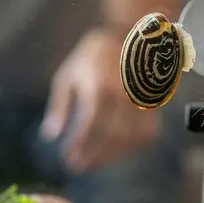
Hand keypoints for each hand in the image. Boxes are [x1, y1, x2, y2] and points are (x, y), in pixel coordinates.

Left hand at [39, 29, 159, 172]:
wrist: (128, 36)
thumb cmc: (92, 58)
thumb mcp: (68, 76)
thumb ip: (59, 108)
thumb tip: (50, 136)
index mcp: (100, 87)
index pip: (90, 126)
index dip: (80, 146)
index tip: (67, 159)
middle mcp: (124, 96)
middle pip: (112, 137)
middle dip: (94, 156)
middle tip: (79, 166)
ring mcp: (142, 101)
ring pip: (131, 139)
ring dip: (112, 155)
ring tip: (94, 162)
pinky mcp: (153, 104)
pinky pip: (146, 134)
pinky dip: (131, 147)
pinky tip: (116, 151)